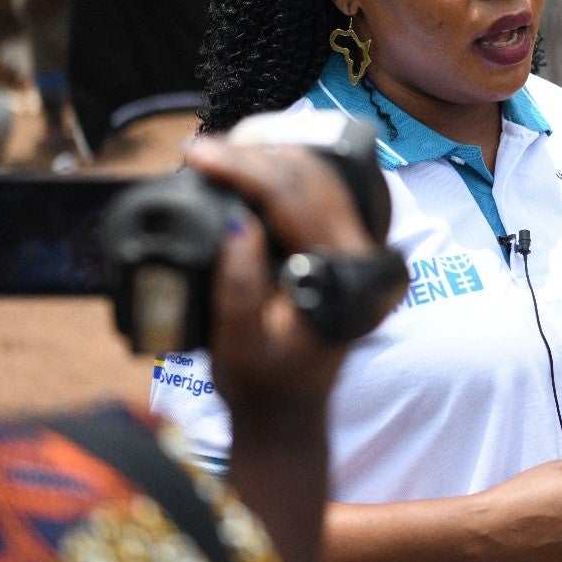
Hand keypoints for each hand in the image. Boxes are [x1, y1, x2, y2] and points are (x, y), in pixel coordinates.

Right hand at [183, 138, 398, 417]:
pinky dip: (284, 174)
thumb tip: (238, 221)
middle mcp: (361, 255)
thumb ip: (238, 285)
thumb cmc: (260, 383)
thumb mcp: (237, 344)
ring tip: (221, 153)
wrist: (288, 412)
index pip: (296, 198)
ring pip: (321, 179)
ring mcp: (358, 250)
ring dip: (271, 159)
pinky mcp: (344, 248)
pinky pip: (320, 193)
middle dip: (254, 155)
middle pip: (312, 179)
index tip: (199, 155)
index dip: (245, 169)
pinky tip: (252, 167)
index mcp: (341, 275)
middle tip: (202, 149)